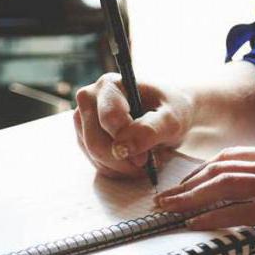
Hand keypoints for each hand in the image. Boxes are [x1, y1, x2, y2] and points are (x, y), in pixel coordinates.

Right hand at [74, 73, 193, 177]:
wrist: (168, 115)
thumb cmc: (170, 111)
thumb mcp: (171, 119)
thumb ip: (150, 130)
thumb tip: (123, 148)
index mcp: (110, 85)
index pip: (109, 119)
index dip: (127, 141)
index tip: (146, 157)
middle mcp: (90, 99)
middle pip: (96, 141)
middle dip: (123, 159)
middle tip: (146, 162)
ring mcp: (83, 119)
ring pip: (94, 155)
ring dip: (121, 166)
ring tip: (143, 159)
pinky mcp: (84, 137)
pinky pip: (96, 163)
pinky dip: (117, 169)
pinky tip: (133, 161)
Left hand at [155, 146, 254, 245]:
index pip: (229, 157)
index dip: (201, 170)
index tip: (184, 183)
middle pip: (218, 169)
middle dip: (186, 184)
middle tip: (164, 197)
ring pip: (223, 186)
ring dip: (190, 198)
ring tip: (169, 209)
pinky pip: (241, 211)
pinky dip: (214, 217)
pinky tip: (196, 224)